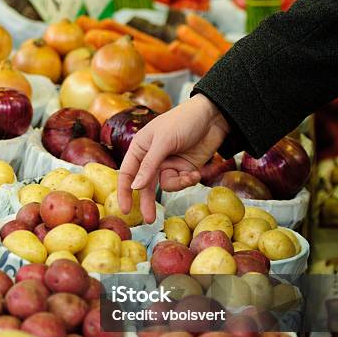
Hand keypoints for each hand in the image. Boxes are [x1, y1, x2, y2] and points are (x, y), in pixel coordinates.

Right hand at [118, 94, 229, 222]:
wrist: (213, 116)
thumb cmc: (183, 120)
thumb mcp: (164, 141)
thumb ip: (149, 165)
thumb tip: (135, 187)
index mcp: (140, 147)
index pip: (127, 173)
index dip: (124, 191)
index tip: (125, 209)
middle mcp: (151, 157)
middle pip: (145, 185)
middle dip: (148, 202)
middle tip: (149, 220)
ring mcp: (168, 164)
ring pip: (166, 185)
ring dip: (179, 184)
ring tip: (190, 175)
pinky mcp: (184, 168)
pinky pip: (181, 182)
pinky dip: (188, 180)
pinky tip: (196, 171)